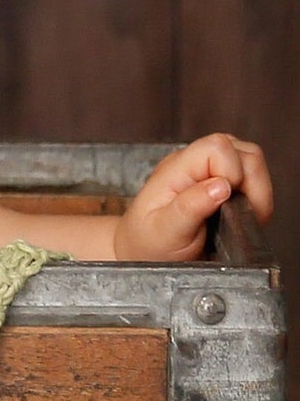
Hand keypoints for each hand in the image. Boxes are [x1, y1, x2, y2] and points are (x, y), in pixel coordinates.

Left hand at [113, 133, 272, 261]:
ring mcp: (210, 172)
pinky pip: (254, 180)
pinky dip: (258, 199)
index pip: (218, 147)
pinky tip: (242, 218)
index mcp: (176, 168)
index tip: (226, 202)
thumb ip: (190, 207)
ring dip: (257, 192)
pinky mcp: (223, 185)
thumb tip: (221, 186)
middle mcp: (194, 164)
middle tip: (240, 215)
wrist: (143, 253)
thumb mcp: (164, 230)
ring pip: (252, 163)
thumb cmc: (148, 242)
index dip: (232, 172)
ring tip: (241, 218)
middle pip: (243, 151)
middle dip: (252, 184)